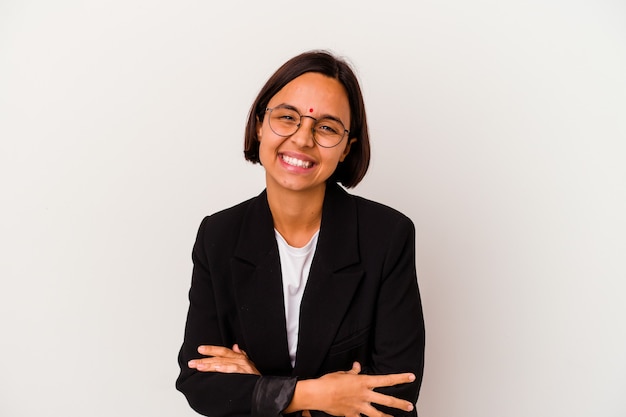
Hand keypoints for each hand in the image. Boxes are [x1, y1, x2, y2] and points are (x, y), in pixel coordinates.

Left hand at [187, 344, 260, 374]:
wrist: (267, 389)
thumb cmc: (256, 377)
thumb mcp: (248, 365)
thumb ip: (241, 355)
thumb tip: (235, 347)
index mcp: (240, 358)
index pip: (223, 351)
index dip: (212, 349)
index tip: (199, 349)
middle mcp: (241, 360)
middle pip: (220, 357)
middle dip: (205, 359)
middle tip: (192, 362)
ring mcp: (244, 366)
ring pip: (224, 363)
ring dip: (210, 364)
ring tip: (199, 366)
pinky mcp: (247, 374)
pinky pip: (234, 370)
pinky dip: (225, 368)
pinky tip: (216, 367)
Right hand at [287, 362, 414, 416]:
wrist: (319, 394)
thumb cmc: (329, 382)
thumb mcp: (343, 373)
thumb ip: (353, 371)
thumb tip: (357, 366)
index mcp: (363, 382)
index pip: (386, 379)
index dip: (400, 378)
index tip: (411, 377)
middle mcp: (364, 395)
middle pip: (386, 400)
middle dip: (399, 403)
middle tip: (409, 406)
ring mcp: (359, 407)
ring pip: (377, 415)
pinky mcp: (352, 415)